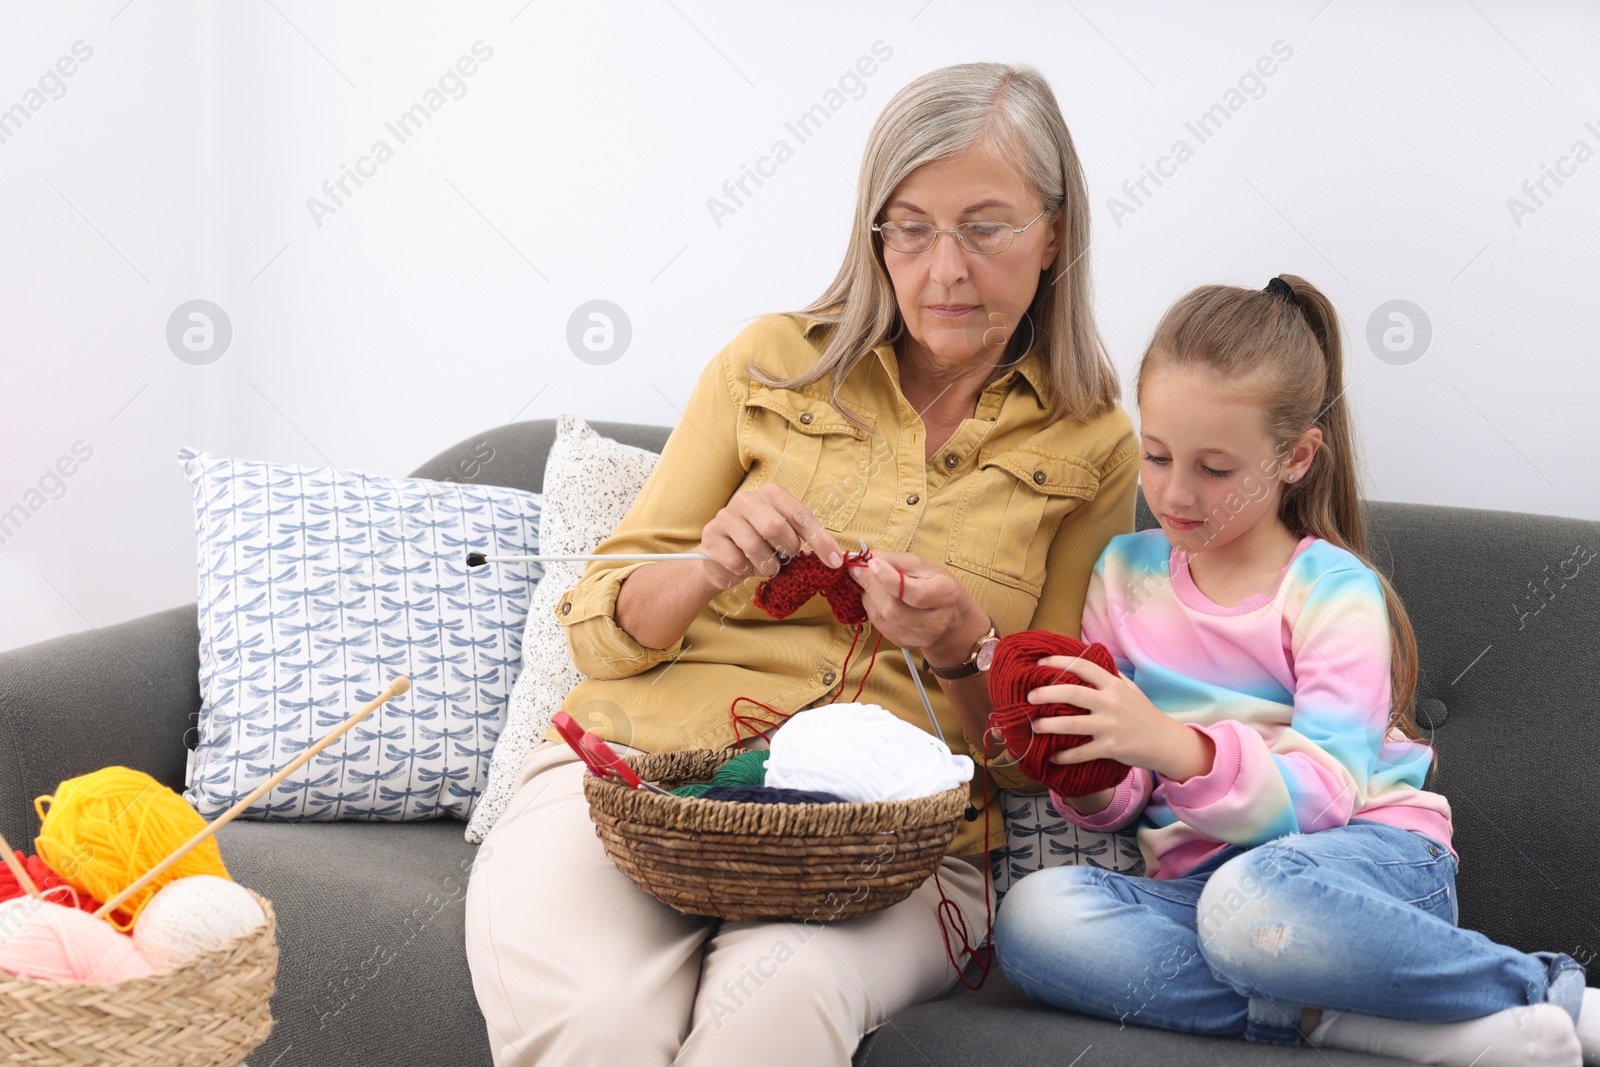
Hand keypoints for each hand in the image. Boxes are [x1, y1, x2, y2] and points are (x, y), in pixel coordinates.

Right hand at [694, 484, 844, 592]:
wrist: (721, 559)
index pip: (801, 515)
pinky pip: (736, 561)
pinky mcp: (711, 536)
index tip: (835, 562)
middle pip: (775, 527)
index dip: (820, 540)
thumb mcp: (783, 537)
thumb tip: (833, 557)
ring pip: (755, 546)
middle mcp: (747, 500)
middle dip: (786, 550)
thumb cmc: (760, 545)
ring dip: (767, 565)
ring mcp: (726, 516)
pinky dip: (745, 571)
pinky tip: (744, 567)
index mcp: (771, 494)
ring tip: (766, 567)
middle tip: (785, 559)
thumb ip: (803, 539)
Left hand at [845, 548, 985, 660]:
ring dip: (868, 596)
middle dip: (870, 586)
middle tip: (858, 570)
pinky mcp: (905, 643)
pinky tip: (874, 597)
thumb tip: (868, 557)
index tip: (871, 563)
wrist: (952, 619)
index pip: (915, 593)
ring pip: (882, 618)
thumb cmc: (938, 587)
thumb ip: (897, 560)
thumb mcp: (925, 566)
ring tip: (867, 581)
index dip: (889, 578)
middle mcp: (935, 622)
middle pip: (893, 608)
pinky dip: (871, 608)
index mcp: (946, 595)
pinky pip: (879, 626)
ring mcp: (919, 637)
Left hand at [1028, 655, 1214, 781]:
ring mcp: (1110, 726)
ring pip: (1071, 725)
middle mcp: (1111, 702)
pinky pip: (1081, 752)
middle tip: (1030, 696)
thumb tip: (1089, 662)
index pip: (1083, 667)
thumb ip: (1112, 676)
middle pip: (1072, 693)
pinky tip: (1052, 757)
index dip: (1059, 662)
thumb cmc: (1144, 714)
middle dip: (1046, 694)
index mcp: (1113, 685)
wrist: (1165, 742)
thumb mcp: (1131, 689)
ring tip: (1035, 726)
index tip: (1040, 664)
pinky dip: (1064, 756)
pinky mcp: (1111, 748)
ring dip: (1048, 726)